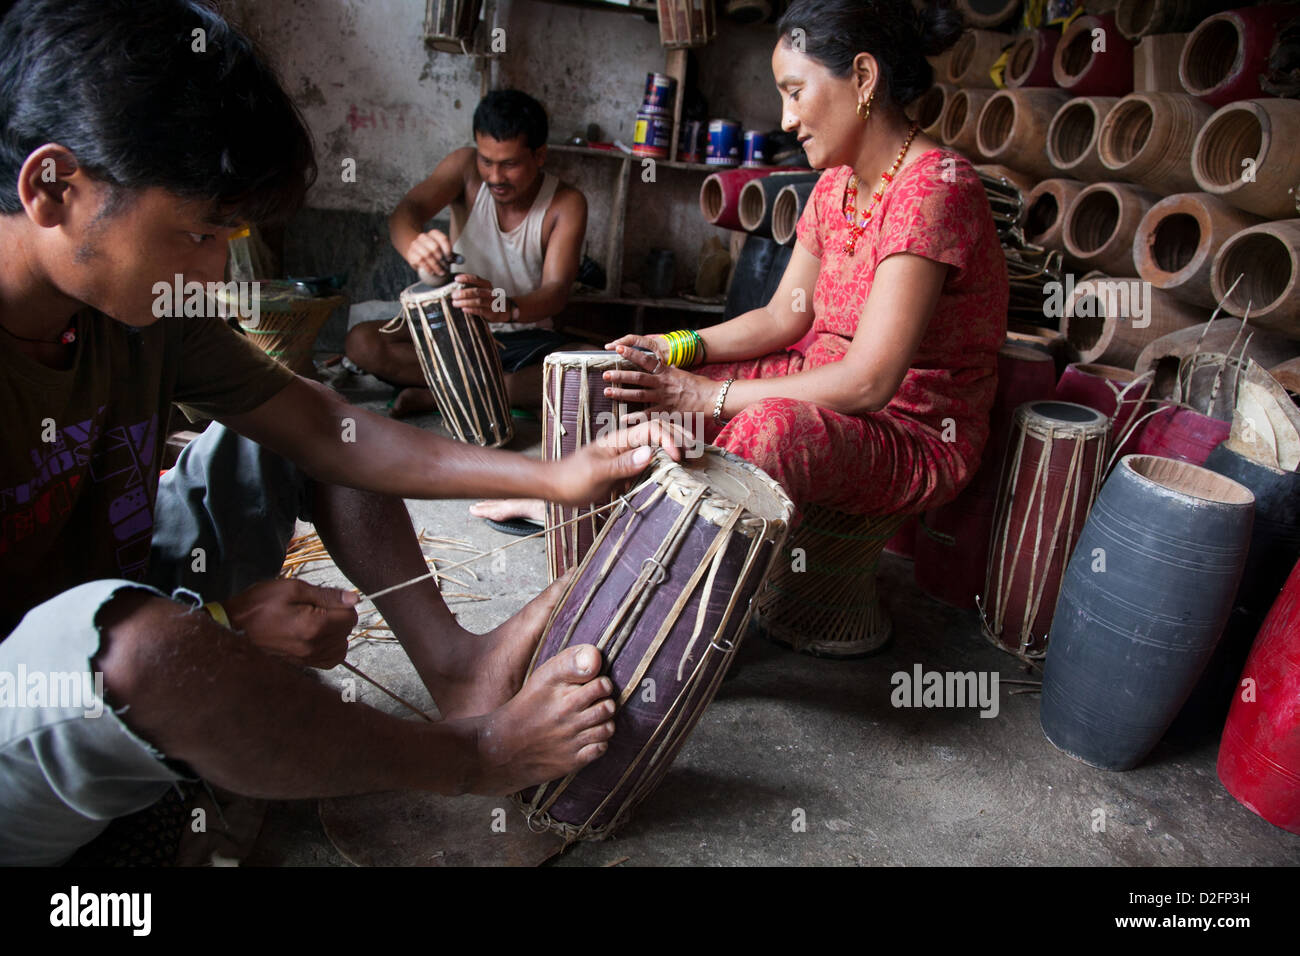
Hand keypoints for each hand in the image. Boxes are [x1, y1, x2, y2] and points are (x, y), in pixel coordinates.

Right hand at [223, 578, 357, 668]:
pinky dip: (330, 648)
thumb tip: (354, 599)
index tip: (328, 599)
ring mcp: (307, 659)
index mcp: (314, 625)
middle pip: (347, 631)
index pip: (350, 616)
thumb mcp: (292, 589)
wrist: (233, 626)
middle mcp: (313, 646)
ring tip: (317, 620)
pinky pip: (329, 660)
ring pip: (342, 647)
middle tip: (317, 607)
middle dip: (339, 617)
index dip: (343, 604)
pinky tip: (317, 636)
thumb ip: (327, 595)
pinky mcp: (302, 665)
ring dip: (336, 633)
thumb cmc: (258, 605)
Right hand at [405, 229, 455, 279]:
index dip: (448, 250)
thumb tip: (461, 260)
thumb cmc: (433, 253)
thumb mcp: (443, 252)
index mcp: (433, 233)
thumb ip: (453, 256)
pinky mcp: (411, 254)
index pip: (442, 239)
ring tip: (441, 273)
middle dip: (442, 259)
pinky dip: (428, 268)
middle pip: (434, 247)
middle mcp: (423, 237)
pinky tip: (433, 273)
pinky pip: (420, 261)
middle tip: (446, 268)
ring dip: (436, 266)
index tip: (450, 259)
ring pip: (427, 255)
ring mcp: (415, 245)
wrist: (416, 253)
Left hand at [451, 273, 508, 320]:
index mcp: (487, 285)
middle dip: (463, 293)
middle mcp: (490, 293)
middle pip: (476, 291)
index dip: (466, 278)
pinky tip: (463, 309)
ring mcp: (492, 303)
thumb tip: (455, 288)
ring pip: (478, 301)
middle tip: (453, 295)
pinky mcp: (491, 313)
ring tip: (455, 303)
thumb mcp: (482, 290)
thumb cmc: (488, 299)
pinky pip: (480, 311)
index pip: (476, 279)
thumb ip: (472, 288)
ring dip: (465, 302)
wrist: (504, 309)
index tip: (456, 279)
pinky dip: (471, 309)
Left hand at [548, 417, 687, 506]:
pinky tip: (671, 475)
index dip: (668, 439)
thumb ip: (622, 464)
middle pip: (658, 434)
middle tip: (695, 452)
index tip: (676, 458)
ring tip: (690, 461)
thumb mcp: (596, 472)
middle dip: (678, 439)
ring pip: (655, 449)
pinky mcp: (625, 471)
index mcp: (619, 440)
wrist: (554, 488)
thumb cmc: (571, 478)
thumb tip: (650, 453)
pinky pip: (647, 465)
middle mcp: (625, 445)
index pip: (651, 429)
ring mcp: (626, 457)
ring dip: (673, 452)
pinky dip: (662, 468)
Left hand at [602, 339, 715, 416]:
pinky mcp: (667, 411)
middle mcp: (662, 383)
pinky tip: (623, 418)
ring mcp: (664, 397)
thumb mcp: (683, 374)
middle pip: (637, 378)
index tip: (618, 349)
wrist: (712, 397)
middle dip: (620, 376)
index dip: (631, 353)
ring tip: (607, 392)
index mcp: (666, 372)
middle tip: (605, 374)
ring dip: (621, 393)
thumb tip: (667, 365)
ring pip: (639, 395)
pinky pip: (649, 414)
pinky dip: (635, 417)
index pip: (645, 359)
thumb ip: (671, 371)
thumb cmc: (700, 385)